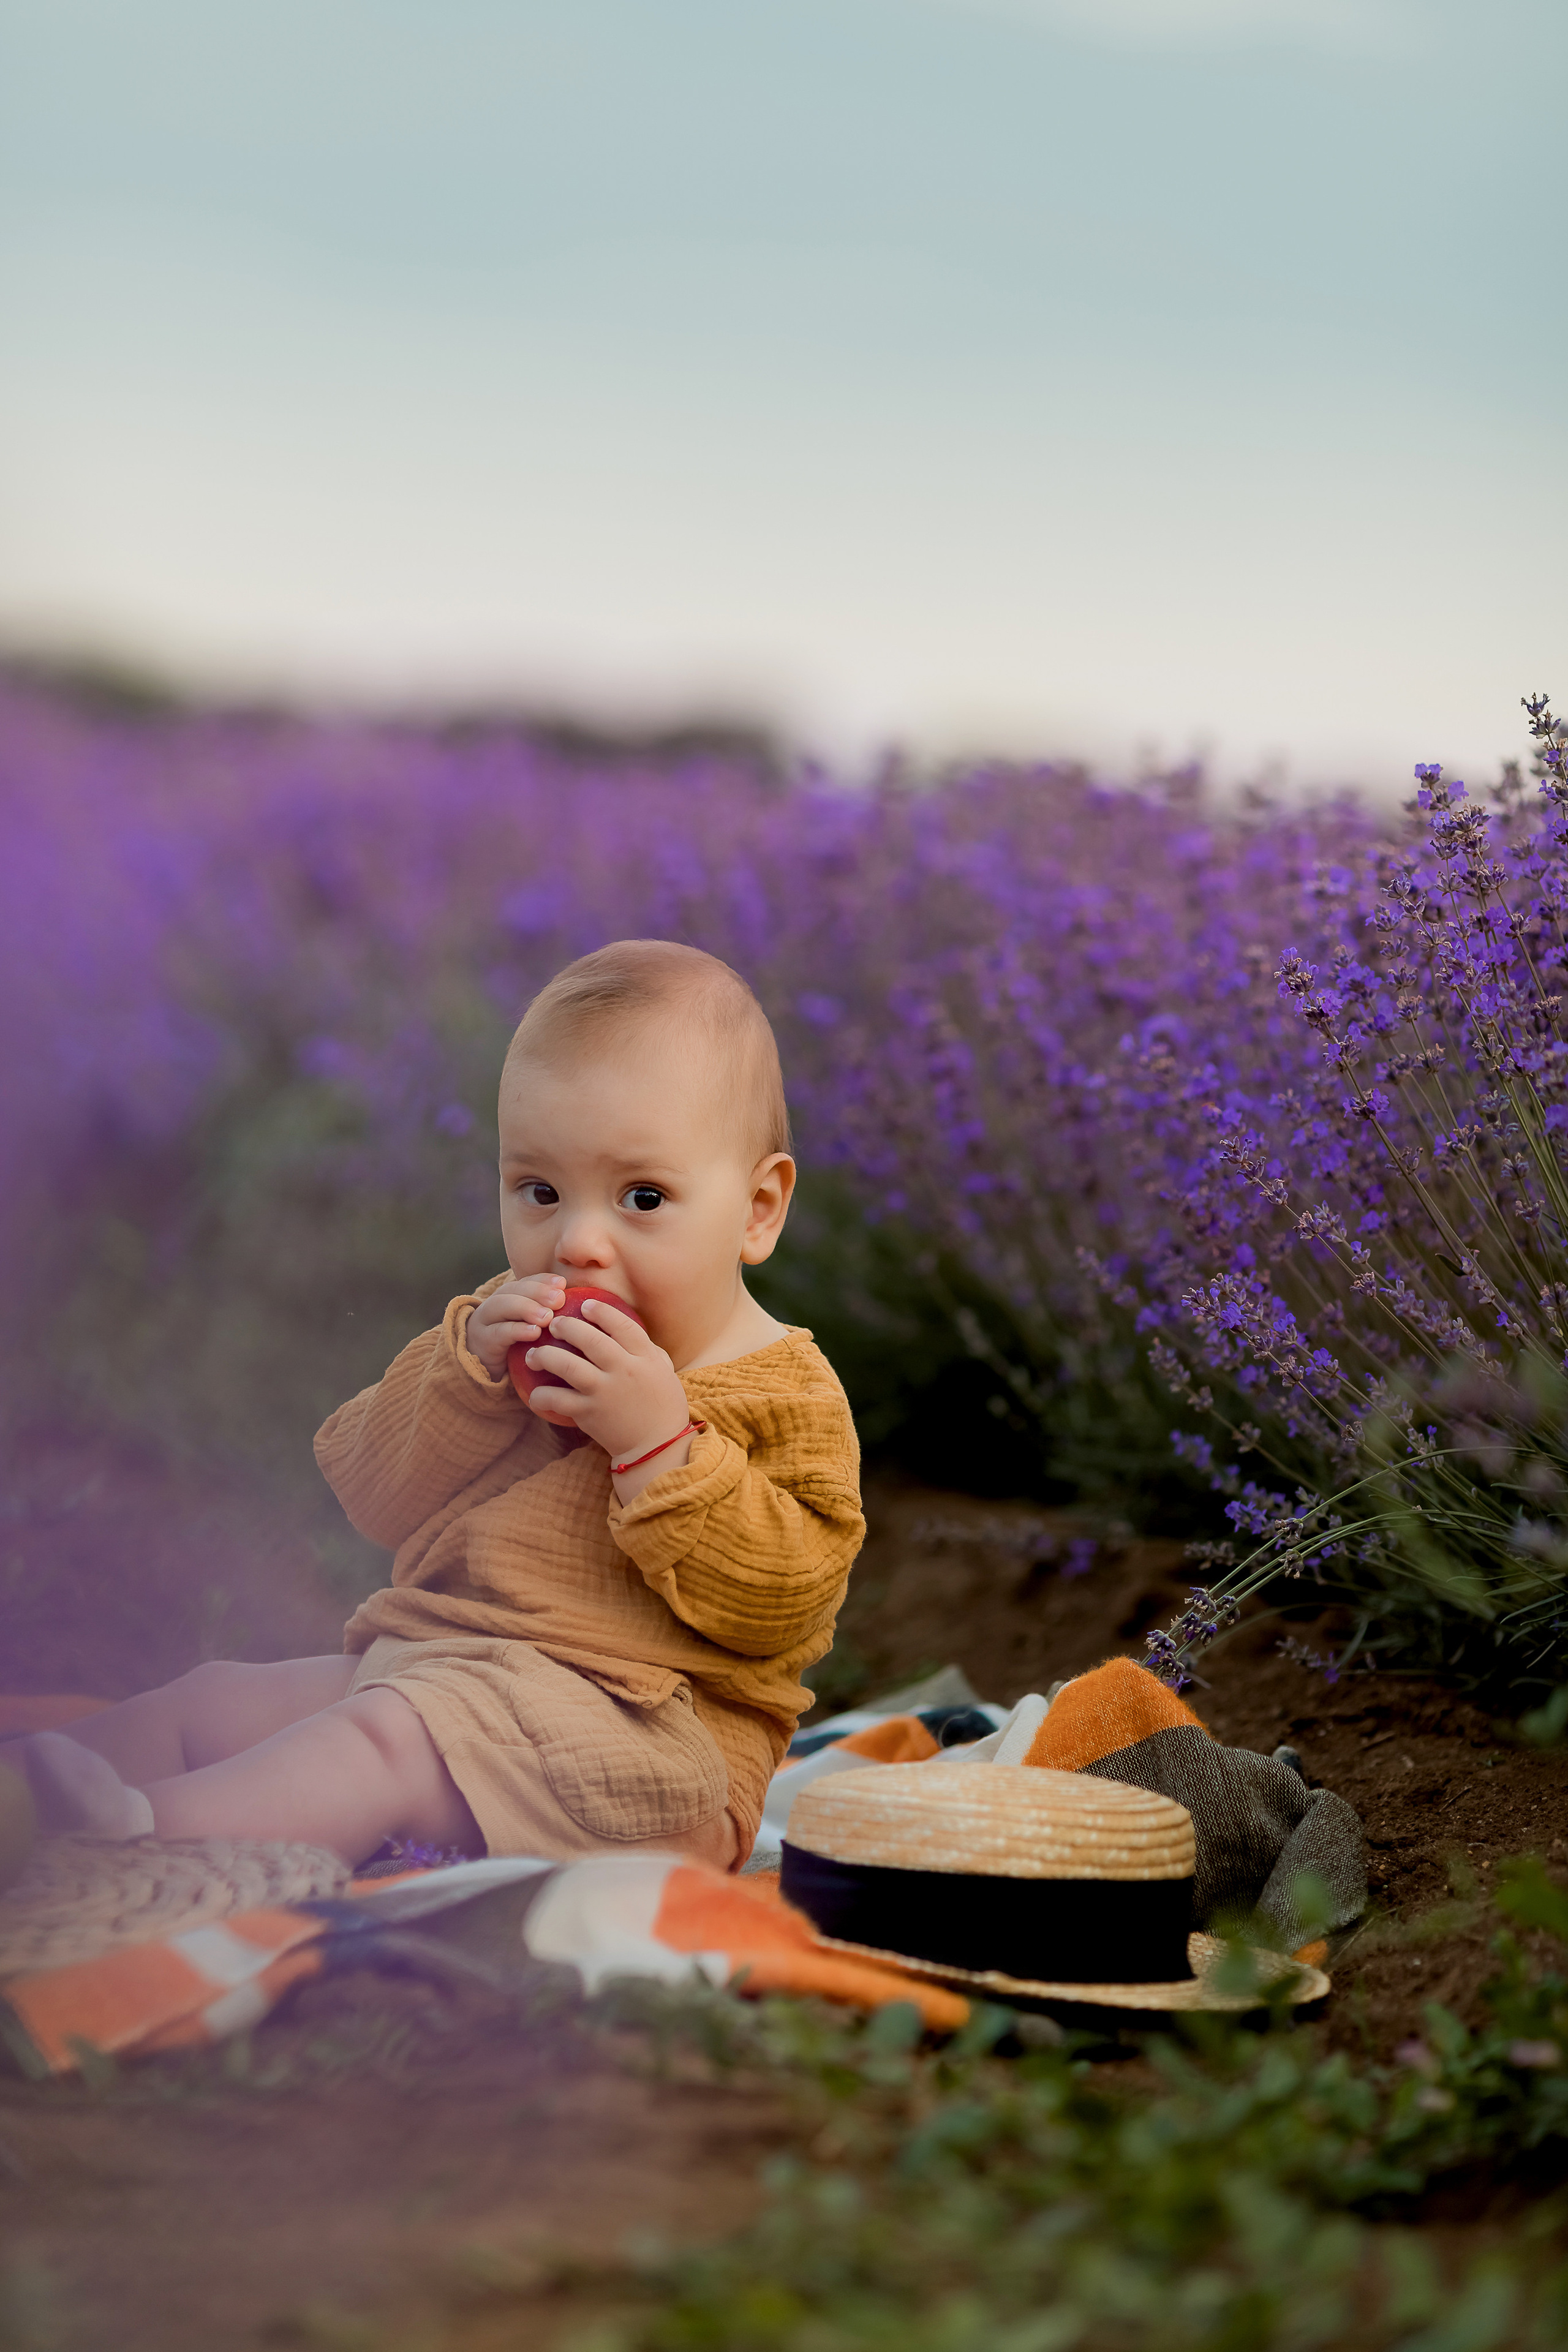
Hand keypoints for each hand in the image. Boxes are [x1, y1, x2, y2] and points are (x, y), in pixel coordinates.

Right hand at [465, 1272, 567, 1378]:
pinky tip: (534, 1333)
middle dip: (537, 1292)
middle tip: (559, 1299)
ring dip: (526, 1308)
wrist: (487, 1370)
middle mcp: (495, 1304)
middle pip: (513, 1289)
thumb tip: (587, 1308)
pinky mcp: (482, 1341)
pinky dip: (516, 1330)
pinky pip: (498, 1332)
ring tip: (547, 1316)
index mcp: (510, 1296)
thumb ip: (552, 1315)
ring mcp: (485, 1321)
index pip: (526, 1281)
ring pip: (501, 1306)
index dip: (543, 1280)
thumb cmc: (518, 1348)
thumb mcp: (534, 1328)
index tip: (562, 1284)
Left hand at [520, 1298, 693, 1489]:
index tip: (586, 1305)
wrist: (657, 1446)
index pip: (622, 1324)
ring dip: (545, 1355)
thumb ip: (646, 1349)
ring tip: (534, 1354)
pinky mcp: (589, 1414)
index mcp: (646, 1357)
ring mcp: (605, 1392)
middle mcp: (625, 1370)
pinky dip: (542, 1395)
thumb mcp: (663, 1370)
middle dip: (567, 1326)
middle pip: (590, 1339)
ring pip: (567, 1365)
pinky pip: (557, 1400)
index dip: (601, 1311)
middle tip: (554, 1324)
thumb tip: (626, 1330)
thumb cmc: (662, 1406)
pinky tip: (535, 1393)